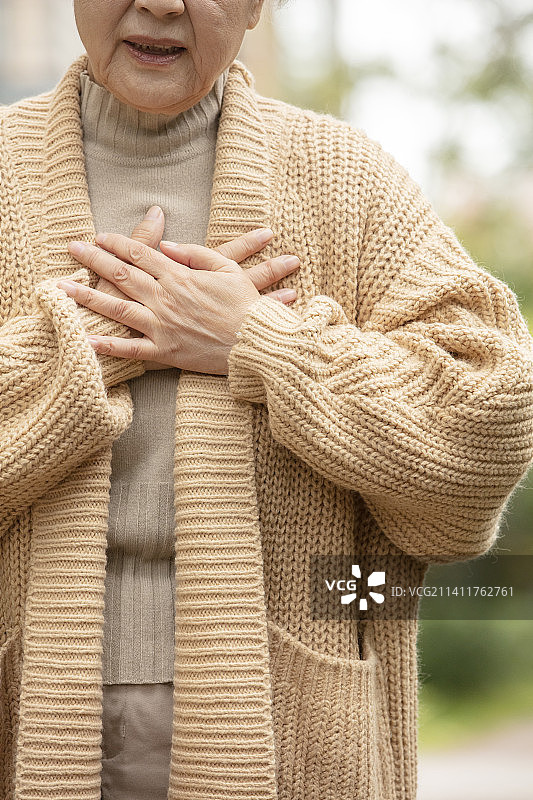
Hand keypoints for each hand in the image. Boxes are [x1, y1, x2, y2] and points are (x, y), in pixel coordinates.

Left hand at [60, 207, 300, 373]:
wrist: (256, 343)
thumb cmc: (245, 306)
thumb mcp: (226, 269)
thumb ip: (193, 254)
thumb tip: (164, 246)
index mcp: (179, 276)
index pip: (139, 253)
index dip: (116, 242)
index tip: (97, 235)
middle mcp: (165, 298)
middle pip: (121, 273)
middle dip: (92, 259)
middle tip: (71, 248)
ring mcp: (162, 325)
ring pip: (117, 308)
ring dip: (87, 297)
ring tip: (61, 289)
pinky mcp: (165, 351)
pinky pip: (130, 349)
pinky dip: (106, 346)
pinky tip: (84, 340)